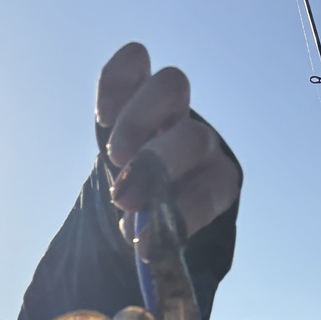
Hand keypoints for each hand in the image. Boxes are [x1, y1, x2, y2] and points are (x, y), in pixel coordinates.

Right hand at [96, 42, 241, 242]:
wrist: (136, 188)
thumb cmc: (149, 216)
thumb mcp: (155, 238)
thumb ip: (155, 243)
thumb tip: (145, 257)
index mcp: (216, 182)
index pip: (213, 191)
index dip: (182, 215)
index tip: (145, 245)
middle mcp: (199, 139)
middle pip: (194, 137)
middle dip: (157, 166)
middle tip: (124, 197)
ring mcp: (170, 108)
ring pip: (172, 85)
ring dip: (139, 121)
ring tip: (114, 157)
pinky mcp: (136, 85)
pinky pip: (132, 62)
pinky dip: (115, 84)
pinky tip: (104, 118)